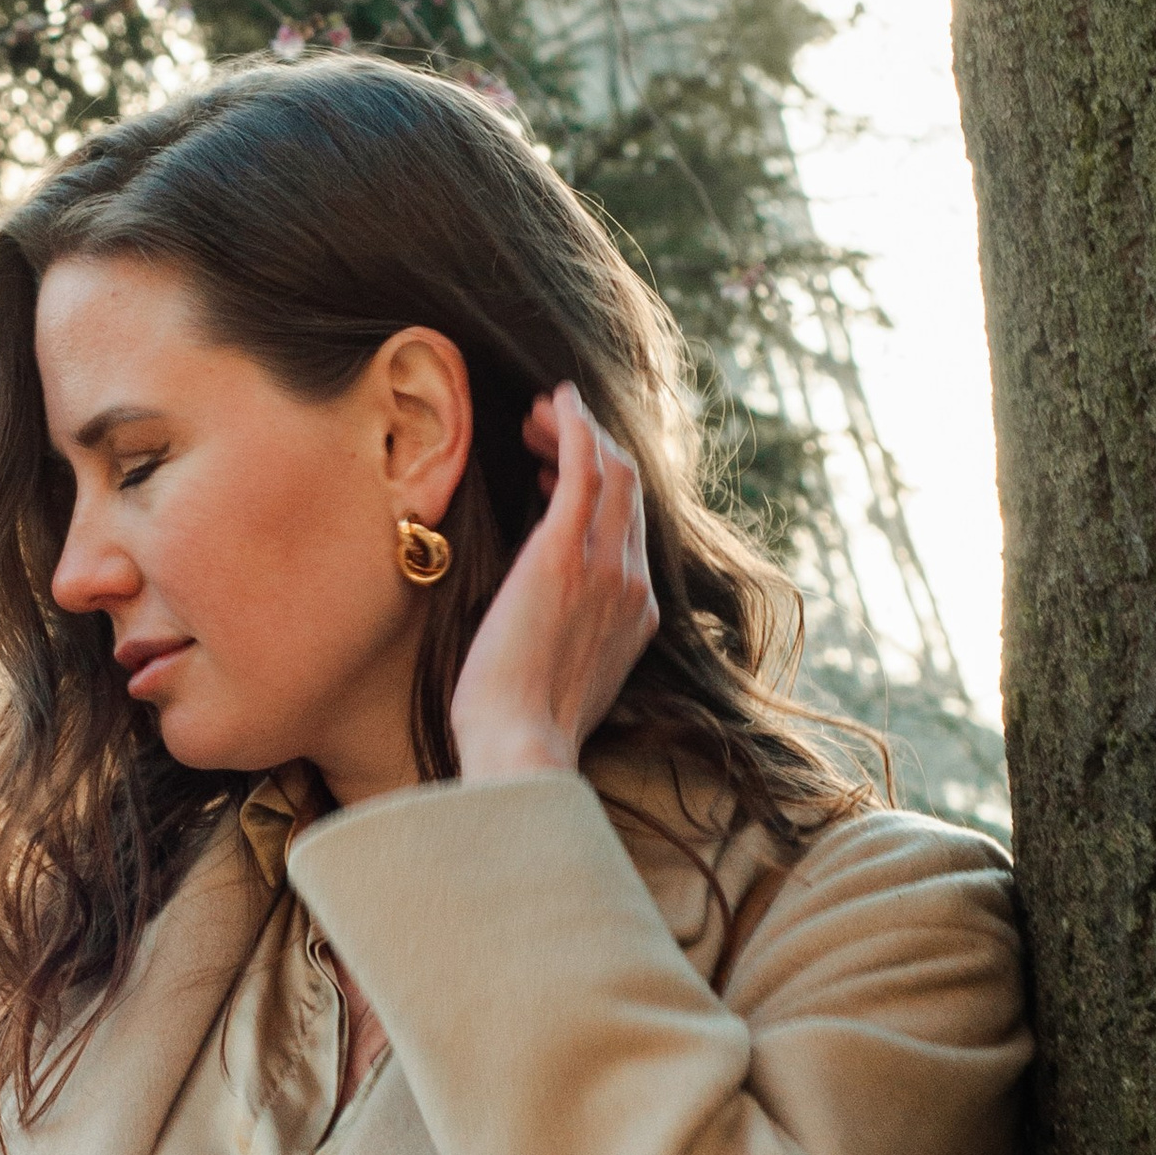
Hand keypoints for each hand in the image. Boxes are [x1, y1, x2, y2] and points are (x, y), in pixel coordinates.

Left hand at [449, 383, 659, 780]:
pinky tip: (555, 403)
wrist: (521, 751)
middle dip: (590, 448)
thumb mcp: (558, 679)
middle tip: (542, 430)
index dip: (600, 488)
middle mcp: (632, 585)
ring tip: (537, 416)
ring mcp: (606, 569)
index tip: (556, 473)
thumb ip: (565, 637)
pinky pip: (584, 470)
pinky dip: (574, 427)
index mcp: (636, 616)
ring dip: (577, 432)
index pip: (630, 529)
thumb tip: (536, 616)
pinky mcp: (564, 556)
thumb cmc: (519, 731)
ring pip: (612, 472)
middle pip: (629, 490)